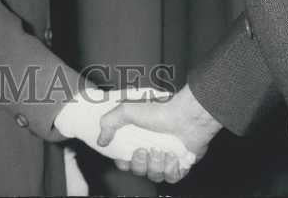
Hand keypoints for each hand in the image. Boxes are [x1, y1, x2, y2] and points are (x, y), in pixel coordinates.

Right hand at [57, 87, 195, 183]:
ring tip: (162, 150)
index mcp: (137, 139)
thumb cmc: (159, 110)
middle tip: (145, 150)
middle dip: (140, 163)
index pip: (124, 161)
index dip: (124, 162)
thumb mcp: (127, 110)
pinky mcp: (180, 166)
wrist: (187, 116)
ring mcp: (165, 158)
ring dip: (157, 164)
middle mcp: (150, 150)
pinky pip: (171, 178)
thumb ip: (109, 123)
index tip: (127, 155)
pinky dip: (171, 169)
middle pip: (138, 170)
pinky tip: (173, 156)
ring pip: (154, 176)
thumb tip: (101, 140)